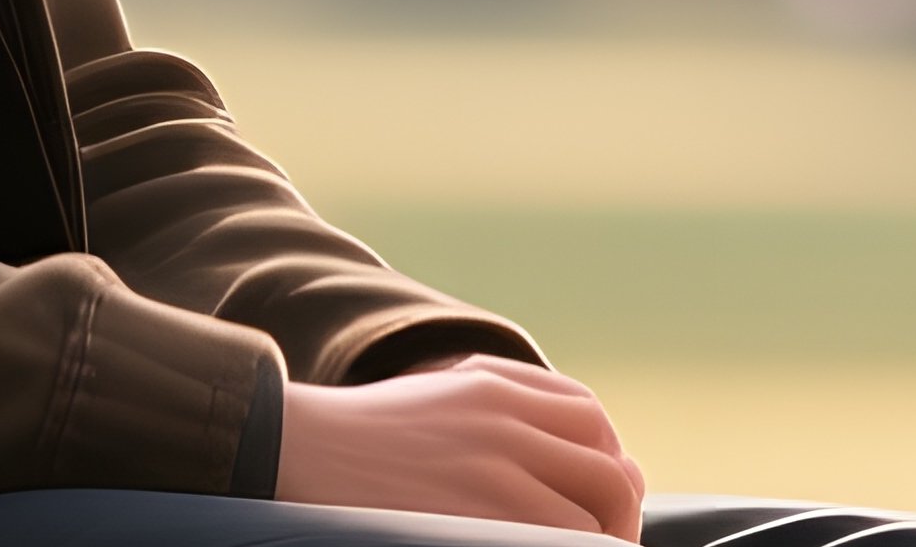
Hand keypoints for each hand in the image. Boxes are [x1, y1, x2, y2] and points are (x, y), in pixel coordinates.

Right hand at [274, 350, 644, 537]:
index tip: (596, 498)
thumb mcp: (437, 398)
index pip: (590, 417)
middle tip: (602, 542)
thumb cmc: (360, 437)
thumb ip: (496, 412)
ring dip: (597, 543)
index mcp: (492, 384)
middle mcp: (503, 420)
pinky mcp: (478, 519)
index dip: (607, 460)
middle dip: (619, 512)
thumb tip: (559, 456)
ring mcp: (492, 472)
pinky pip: (557, 543)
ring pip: (593, 518)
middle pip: (609, 467)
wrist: (296, 447)